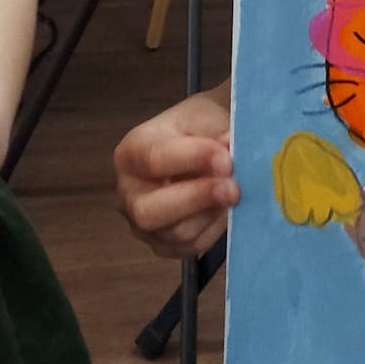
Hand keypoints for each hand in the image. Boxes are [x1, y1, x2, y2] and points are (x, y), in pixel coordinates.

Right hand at [113, 85, 237, 258]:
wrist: (203, 142)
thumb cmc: (199, 127)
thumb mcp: (205, 116)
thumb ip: (216, 134)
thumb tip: (232, 151)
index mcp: (131, 152)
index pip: (154, 160)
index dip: (193, 160)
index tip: (227, 158)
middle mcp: (128, 192)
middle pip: (150, 211)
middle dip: (197, 199)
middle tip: (234, 188)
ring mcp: (141, 224)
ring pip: (176, 233)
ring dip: (212, 213)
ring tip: (236, 191)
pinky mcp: (163, 245)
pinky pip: (191, 247)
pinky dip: (214, 229)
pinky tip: (228, 208)